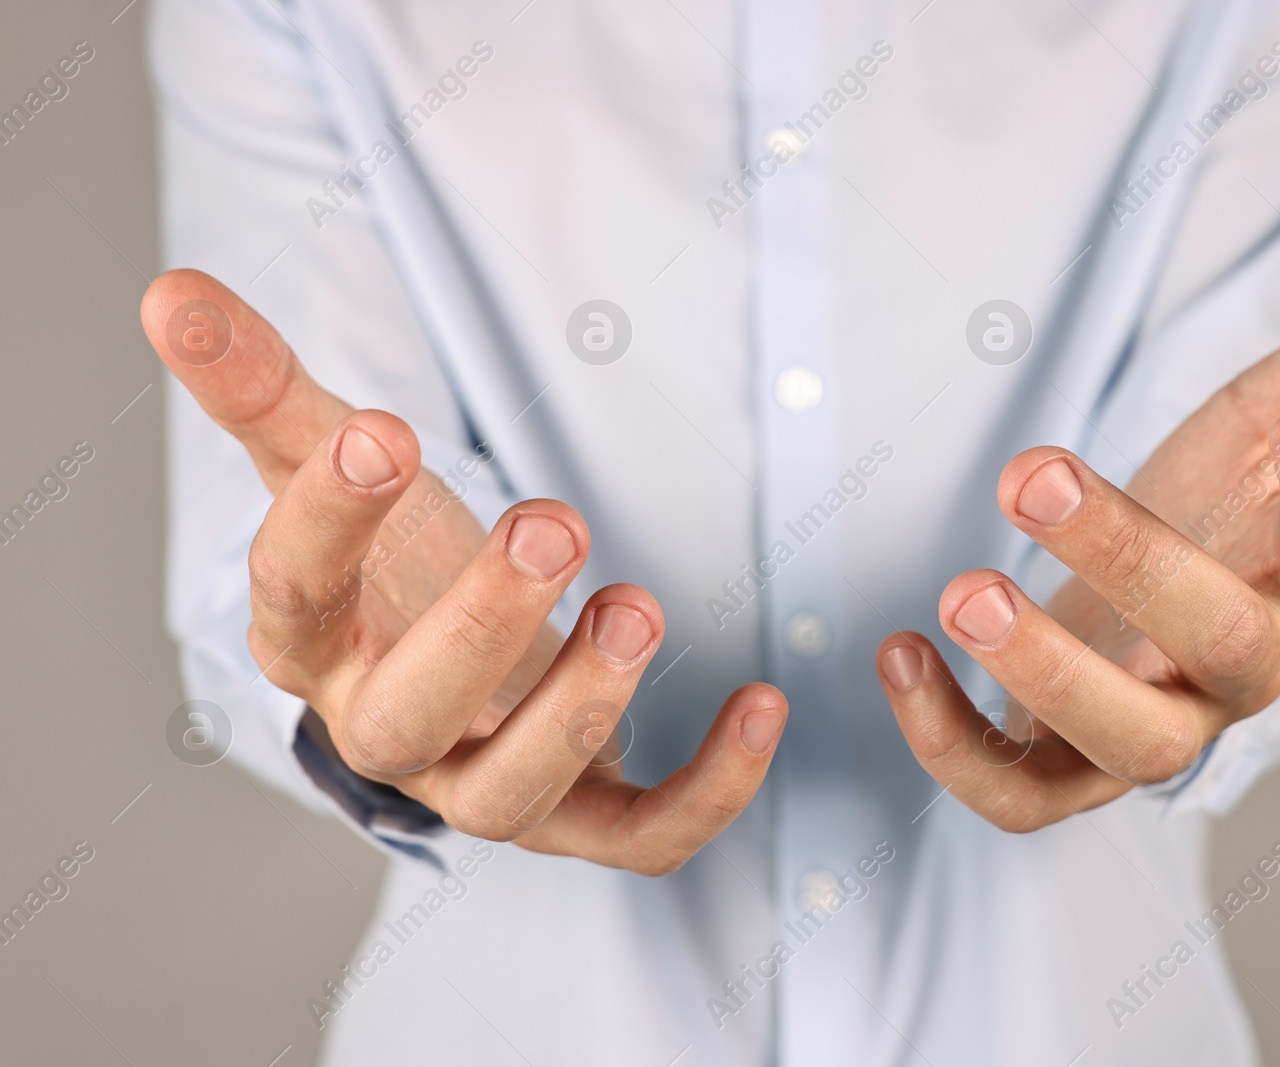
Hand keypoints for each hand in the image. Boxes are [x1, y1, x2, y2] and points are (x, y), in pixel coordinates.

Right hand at [143, 271, 787, 873]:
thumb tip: (172, 291)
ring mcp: (483, 783)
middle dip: (479, 626)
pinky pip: (641, 838)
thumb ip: (267, 387)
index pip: (293, 595)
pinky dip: (706, 791)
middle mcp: (388, 731)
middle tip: (552, 522)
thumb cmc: (398, 562)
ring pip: (510, 795)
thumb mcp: (340, 464)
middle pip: (407, 716)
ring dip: (580, 710)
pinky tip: (763, 703)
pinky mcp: (581, 814)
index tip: (384, 435)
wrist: (462, 663)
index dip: (327, 521)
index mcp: (316, 642)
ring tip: (638, 605)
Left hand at [875, 224, 1279, 830]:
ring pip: (1131, 740)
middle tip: (1032, 476)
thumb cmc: (1223, 503)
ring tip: (961, 591)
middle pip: (1225, 642)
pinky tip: (901, 653)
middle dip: (1135, 562)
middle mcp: (1247, 666)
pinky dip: (956, 745)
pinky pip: (1021, 793)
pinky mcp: (1070, 766)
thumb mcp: (1275, 408)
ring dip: (1044, 674)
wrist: (1150, 602)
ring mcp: (1161, 724)